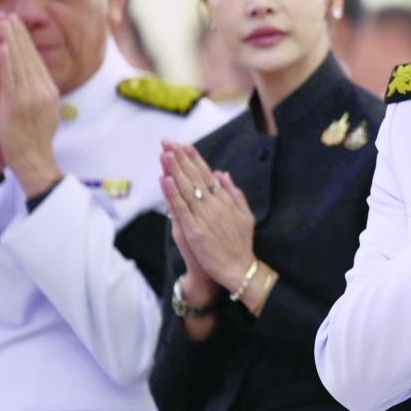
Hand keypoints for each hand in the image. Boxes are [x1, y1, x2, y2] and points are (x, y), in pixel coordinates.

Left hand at [0, 15, 61, 195]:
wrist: (33, 158)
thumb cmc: (34, 138)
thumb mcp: (44, 111)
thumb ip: (41, 93)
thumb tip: (39, 81)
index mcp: (48, 90)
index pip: (36, 59)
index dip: (25, 41)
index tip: (17, 25)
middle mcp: (42, 90)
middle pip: (29, 56)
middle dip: (18, 34)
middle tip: (10, 15)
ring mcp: (31, 96)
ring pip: (19, 63)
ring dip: (11, 41)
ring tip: (4, 23)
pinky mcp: (17, 104)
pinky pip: (11, 78)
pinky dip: (6, 62)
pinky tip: (1, 48)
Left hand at [159, 141, 255, 293]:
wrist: (238, 268)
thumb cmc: (241, 243)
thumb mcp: (245, 214)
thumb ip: (234, 193)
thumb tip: (222, 173)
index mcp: (225, 200)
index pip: (207, 174)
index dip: (195, 159)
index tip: (185, 145)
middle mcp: (214, 205)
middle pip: (194, 177)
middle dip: (181, 158)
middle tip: (169, 142)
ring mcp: (203, 217)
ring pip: (186, 189)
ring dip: (175, 170)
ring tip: (166, 153)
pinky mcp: (193, 231)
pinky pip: (180, 209)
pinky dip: (172, 194)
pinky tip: (165, 180)